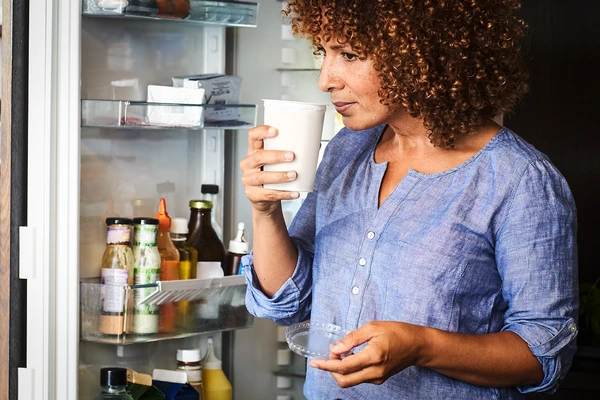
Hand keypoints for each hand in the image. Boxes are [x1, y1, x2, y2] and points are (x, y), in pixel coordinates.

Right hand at [240, 125, 299, 213]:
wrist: (265, 198)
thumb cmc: (272, 173)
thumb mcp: (276, 161)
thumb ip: (289, 151)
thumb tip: (315, 145)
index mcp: (254, 151)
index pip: (252, 136)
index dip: (262, 132)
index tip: (276, 131)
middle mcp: (248, 164)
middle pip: (258, 157)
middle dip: (276, 156)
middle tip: (292, 156)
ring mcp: (249, 180)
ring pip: (262, 177)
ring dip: (279, 175)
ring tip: (294, 175)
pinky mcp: (253, 194)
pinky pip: (269, 194)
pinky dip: (284, 194)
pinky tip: (295, 193)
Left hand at [309, 321, 426, 387]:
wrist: (417, 345)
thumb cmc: (397, 332)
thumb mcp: (373, 327)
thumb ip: (352, 338)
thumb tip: (335, 348)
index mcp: (373, 356)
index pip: (343, 366)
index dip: (326, 365)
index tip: (315, 362)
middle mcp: (375, 371)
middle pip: (344, 380)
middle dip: (330, 371)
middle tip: (327, 356)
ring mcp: (378, 378)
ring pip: (350, 381)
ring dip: (340, 371)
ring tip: (340, 353)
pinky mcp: (379, 379)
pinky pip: (359, 379)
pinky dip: (350, 371)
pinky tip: (351, 357)